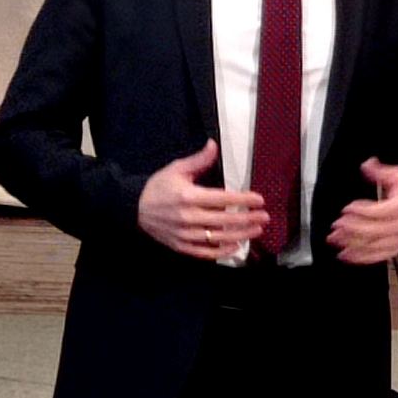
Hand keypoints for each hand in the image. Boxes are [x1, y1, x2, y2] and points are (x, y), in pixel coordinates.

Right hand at [136, 139, 266, 259]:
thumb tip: (214, 144)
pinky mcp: (180, 246)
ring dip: (239, 235)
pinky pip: (204, 252)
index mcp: (189, 197)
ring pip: (217, 238)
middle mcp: (188, 218)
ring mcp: (184, 234)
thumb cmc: (158, 186)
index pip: (222, 199)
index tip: (260, 199)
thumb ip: (199, 160)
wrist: (133, 208)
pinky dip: (221, 251)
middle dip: (247, 219)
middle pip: (224, 220)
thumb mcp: (177, 169)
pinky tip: (236, 246)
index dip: (243, 200)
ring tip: (257, 231)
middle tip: (265, 217)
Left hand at [327, 158, 397, 264]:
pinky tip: (345, 255)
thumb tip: (367, 164)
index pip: (381, 211)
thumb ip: (382, 172)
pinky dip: (360, 258)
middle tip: (336, 225)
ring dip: (352, 244)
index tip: (347, 208)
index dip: (363, 210)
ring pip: (374, 245)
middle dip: (353, 229)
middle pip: (375, 230)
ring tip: (334, 240)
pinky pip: (376, 257)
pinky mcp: (394, 250)